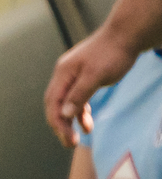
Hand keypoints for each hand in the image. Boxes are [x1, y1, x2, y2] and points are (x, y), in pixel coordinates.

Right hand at [47, 27, 138, 146]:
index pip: (53, 103)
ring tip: (77, 138)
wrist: (125, 35)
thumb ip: (79, 94)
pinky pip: (76, 98)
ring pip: (65, 103)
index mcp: (63, 73)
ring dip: (69, 121)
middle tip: (70, 143)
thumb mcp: (96, 76)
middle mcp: (63, 75)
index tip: (68, 139)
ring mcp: (72, 76)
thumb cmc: (112, 54)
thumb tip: (65, 114)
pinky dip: (80, 112)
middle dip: (60, 125)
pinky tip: (87, 124)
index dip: (58, 123)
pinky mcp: (83, 77)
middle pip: (55, 104)